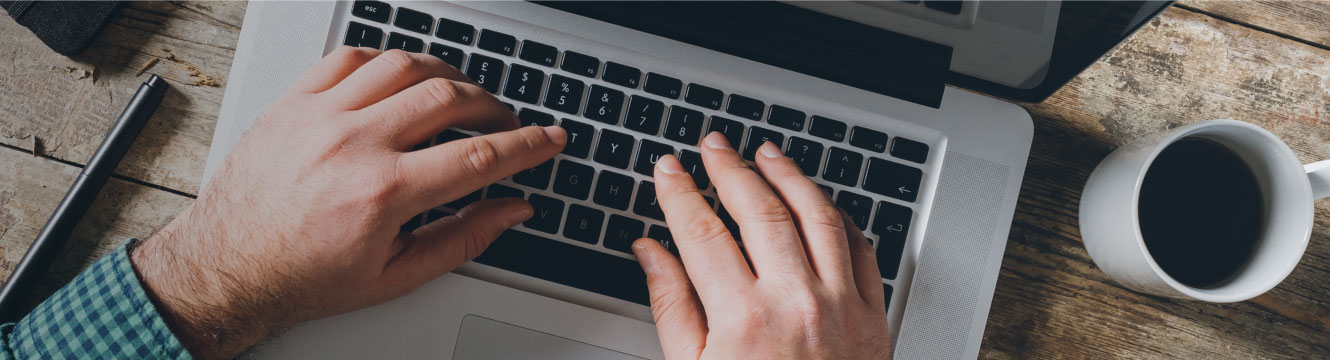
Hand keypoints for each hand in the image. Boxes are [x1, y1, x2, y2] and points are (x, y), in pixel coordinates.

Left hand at [129, 47, 565, 358]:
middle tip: (507, 124)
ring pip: (404, 66)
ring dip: (447, 75)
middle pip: (449, 98)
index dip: (526, 146)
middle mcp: (351, 145)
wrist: (227, 268)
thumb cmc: (304, 277)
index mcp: (382, 195)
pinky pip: (351, 58)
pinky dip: (388, 62)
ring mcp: (319, 116)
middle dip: (494, 108)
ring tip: (462, 97)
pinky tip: (402, 81)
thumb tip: (512, 209)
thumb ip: (464, 239)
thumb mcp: (396, 277)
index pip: (478, 156)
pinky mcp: (294, 102)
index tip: (549, 140)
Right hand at [633, 132, 891, 358]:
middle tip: (712, 146)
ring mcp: (844, 308)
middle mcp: (798, 304)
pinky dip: (841, 217)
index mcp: (743, 320)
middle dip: (731, 169)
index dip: (680, 192)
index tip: (668, 169)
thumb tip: (650, 252)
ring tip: (766, 154)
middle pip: (761, 210)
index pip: (703, 231)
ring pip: (818, 216)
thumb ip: (672, 307)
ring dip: (790, 177)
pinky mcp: (876, 319)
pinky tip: (822, 203)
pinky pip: (863, 249)